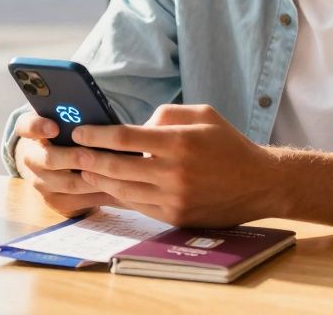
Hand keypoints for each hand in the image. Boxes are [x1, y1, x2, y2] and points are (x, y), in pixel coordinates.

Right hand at [13, 112, 117, 217]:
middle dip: (72, 158)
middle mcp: (31, 157)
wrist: (56, 163)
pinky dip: (98, 194)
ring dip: (91, 179)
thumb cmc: (69, 134)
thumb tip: (100, 119)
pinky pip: (77, 200)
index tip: (54, 128)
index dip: (38, 127)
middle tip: (90, 155)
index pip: (26, 126)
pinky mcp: (54, 200)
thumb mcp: (67, 122)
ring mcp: (40, 181)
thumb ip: (77, 119)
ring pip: (66, 183)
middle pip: (48, 159)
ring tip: (112, 173)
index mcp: (31, 131)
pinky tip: (117, 188)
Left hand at [71, 104, 280, 226]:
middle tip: (73, 151)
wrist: (259, 183)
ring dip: (100, 179)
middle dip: (90, 158)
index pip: (125, 138)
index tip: (80, 131)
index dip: (97, 135)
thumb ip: (165, 115)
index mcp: (179, 142)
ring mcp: (174, 198)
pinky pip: (139, 206)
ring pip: (124, 189)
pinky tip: (110, 186)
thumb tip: (135, 128)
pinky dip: (121, 195)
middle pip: (118, 166)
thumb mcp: (202, 114)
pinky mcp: (176, 216)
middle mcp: (174, 172)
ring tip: (85, 169)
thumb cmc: (228, 144)